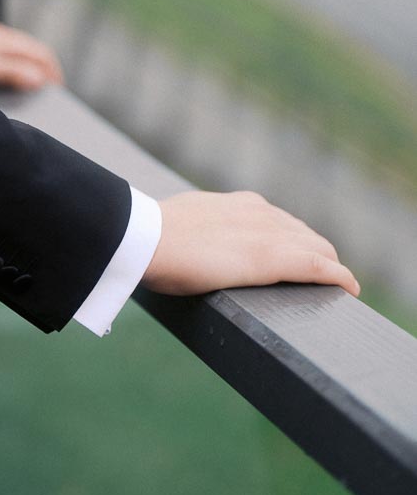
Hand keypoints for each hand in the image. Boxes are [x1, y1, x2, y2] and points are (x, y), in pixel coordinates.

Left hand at [0, 21, 63, 90]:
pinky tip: (16, 81)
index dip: (53, 71)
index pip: (41, 52)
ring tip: (37, 89)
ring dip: (33, 69)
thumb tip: (41, 78)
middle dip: (46, 70)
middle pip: (34, 52)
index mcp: (5, 38)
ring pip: (23, 54)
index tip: (58, 89)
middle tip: (52, 92)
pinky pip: (10, 57)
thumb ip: (13, 71)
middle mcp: (1, 36)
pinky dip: (20, 68)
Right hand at [143, 189, 359, 296]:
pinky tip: (349, 288)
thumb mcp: (184, 223)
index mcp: (238, 205)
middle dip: (317, 253)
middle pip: (304, 233)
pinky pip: (320, 266)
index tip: (295, 254)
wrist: (145, 237)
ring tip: (335, 285)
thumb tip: (185, 244)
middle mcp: (260, 213)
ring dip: (328, 265)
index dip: (293, 239)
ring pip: (317, 248)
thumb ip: (199, 230)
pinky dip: (338, 276)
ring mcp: (268, 234)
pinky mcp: (273, 258)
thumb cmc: (151, 236)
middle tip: (320, 277)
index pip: (279, 221)